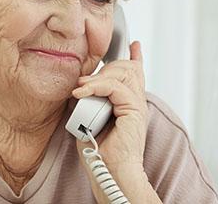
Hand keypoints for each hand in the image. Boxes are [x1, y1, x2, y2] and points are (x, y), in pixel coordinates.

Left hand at [73, 41, 151, 202]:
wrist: (108, 172)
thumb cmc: (99, 151)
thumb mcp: (89, 117)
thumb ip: (90, 100)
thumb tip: (80, 87)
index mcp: (129, 103)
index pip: (135, 73)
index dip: (135, 58)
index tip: (134, 45)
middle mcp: (136, 101)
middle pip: (126, 68)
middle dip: (104, 68)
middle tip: (83, 82)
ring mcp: (137, 105)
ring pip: (122, 73)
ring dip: (97, 77)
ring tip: (81, 88)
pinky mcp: (134, 110)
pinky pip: (115, 87)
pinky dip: (96, 86)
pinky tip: (82, 92)